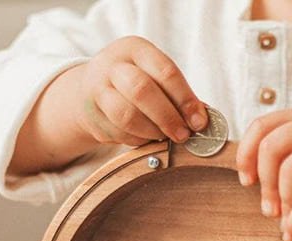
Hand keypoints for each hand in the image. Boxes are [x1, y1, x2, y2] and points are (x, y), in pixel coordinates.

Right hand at [75, 36, 206, 144]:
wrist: (89, 88)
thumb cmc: (135, 81)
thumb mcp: (154, 75)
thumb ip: (178, 94)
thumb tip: (202, 119)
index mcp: (135, 49)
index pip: (165, 71)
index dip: (185, 99)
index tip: (199, 121)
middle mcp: (112, 65)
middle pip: (141, 90)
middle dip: (167, 117)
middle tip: (183, 134)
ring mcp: (97, 90)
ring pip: (126, 115)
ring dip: (151, 132)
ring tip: (164, 137)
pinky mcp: (91, 116)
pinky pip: (118, 133)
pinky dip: (137, 140)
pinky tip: (146, 138)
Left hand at [236, 108, 291, 240]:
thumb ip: (290, 156)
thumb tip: (250, 184)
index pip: (261, 128)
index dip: (246, 157)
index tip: (247, 183)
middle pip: (271, 149)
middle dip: (264, 185)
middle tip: (268, 210)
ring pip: (290, 172)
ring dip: (281, 203)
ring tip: (285, 222)